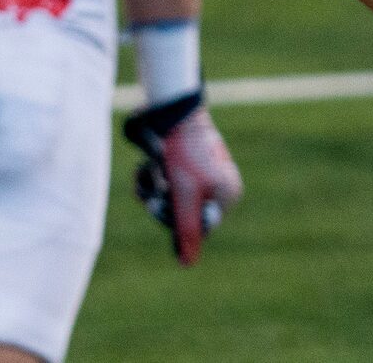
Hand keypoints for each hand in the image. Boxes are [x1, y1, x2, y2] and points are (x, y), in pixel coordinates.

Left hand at [124, 93, 242, 265]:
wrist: (172, 108)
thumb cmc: (183, 153)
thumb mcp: (184, 196)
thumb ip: (186, 231)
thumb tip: (187, 264)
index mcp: (227, 195)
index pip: (198, 228)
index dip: (175, 222)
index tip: (162, 205)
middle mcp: (217, 185)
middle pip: (181, 213)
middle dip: (160, 201)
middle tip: (153, 182)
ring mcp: (201, 173)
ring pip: (168, 197)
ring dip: (151, 187)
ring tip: (147, 168)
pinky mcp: (184, 162)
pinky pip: (166, 182)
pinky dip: (151, 176)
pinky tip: (145, 165)